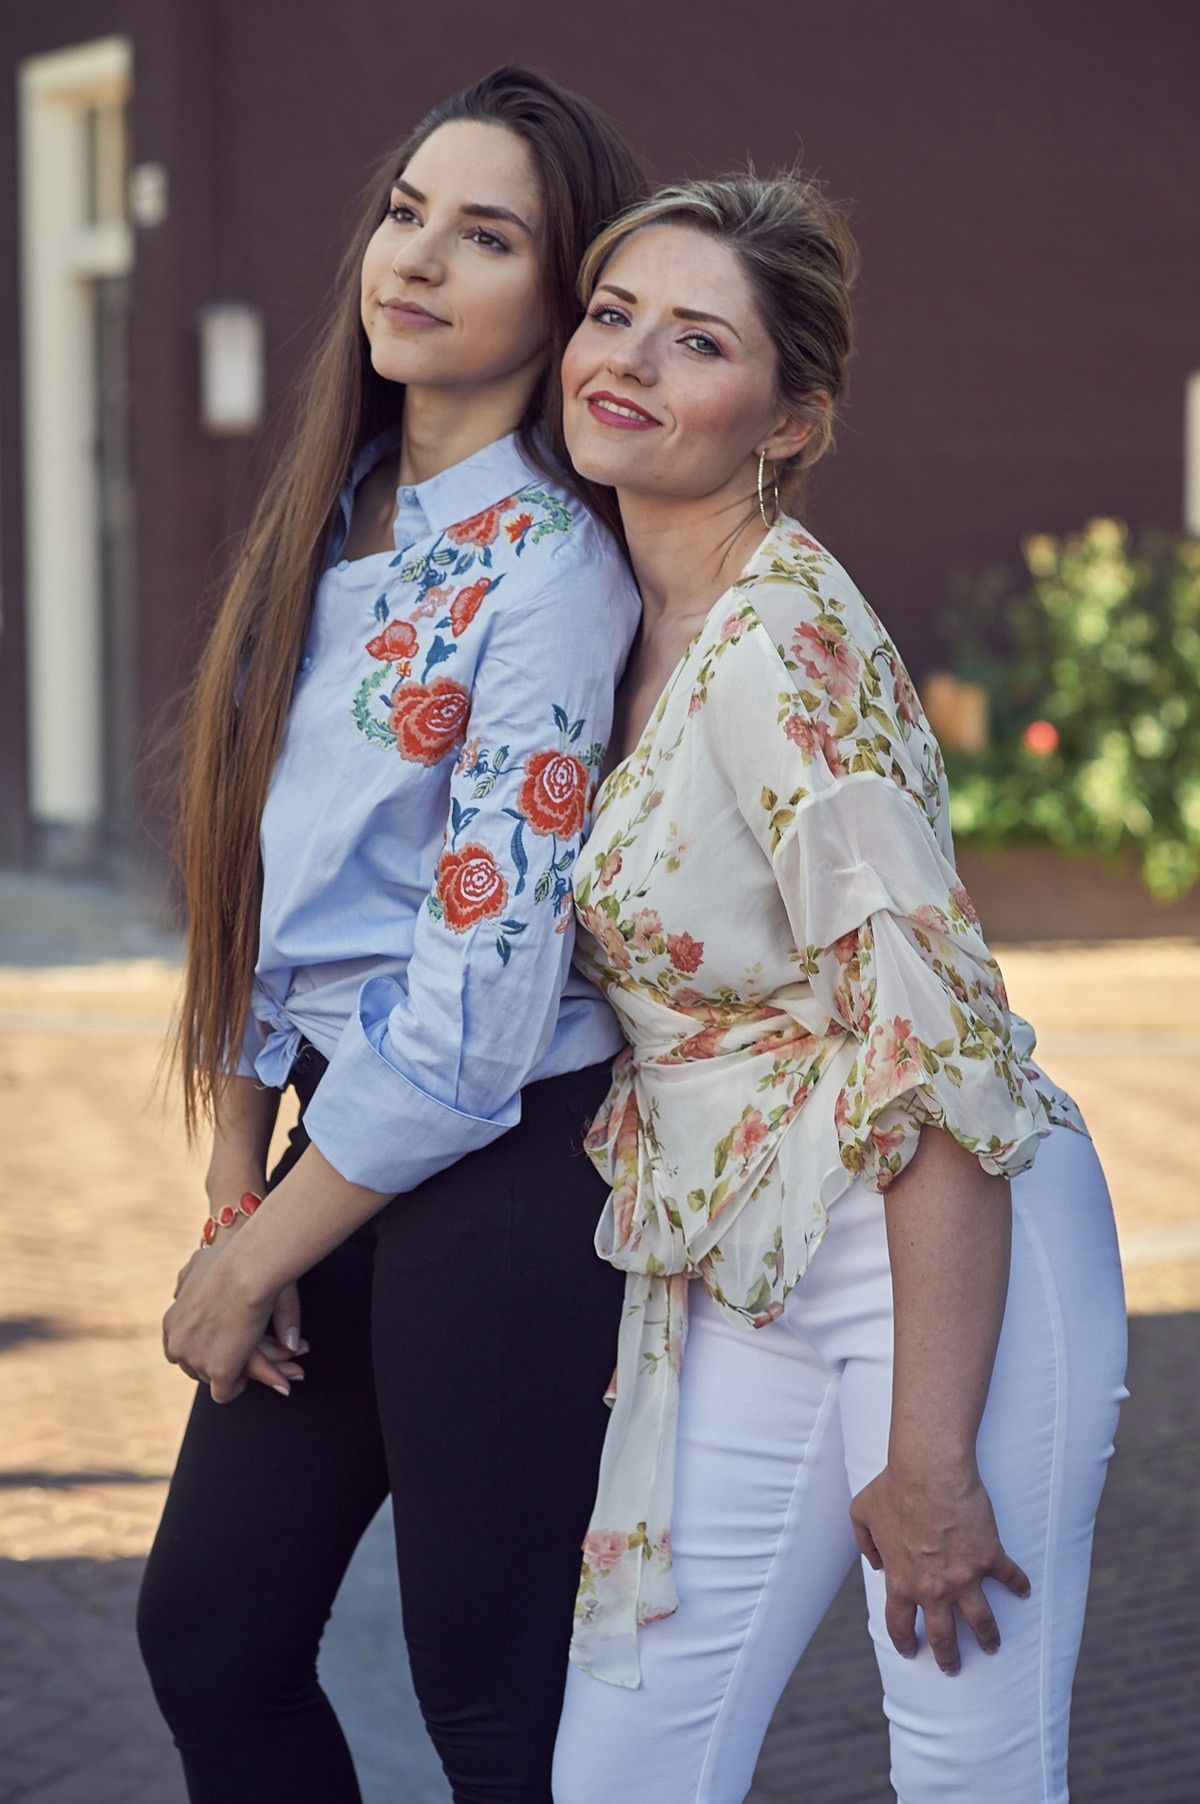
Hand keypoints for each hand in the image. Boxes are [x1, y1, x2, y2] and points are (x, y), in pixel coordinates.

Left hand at [165, 1226, 305, 1402]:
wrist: (248, 1271)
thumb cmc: (231, 1259)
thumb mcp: (197, 1262)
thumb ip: (185, 1279)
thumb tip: (176, 1292)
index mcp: (171, 1321)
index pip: (178, 1345)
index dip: (200, 1345)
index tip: (218, 1338)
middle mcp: (177, 1343)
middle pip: (192, 1365)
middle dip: (213, 1361)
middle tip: (236, 1353)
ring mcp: (196, 1360)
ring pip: (208, 1379)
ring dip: (227, 1372)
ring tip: (247, 1361)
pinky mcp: (218, 1372)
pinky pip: (223, 1393)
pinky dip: (235, 1387)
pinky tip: (248, 1375)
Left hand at [850, 1459, 1029, 1674]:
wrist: (928, 1470)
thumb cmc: (893, 1487)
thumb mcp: (862, 1513)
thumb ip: (864, 1543)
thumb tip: (876, 1563)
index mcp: (901, 1581)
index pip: (900, 1625)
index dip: (905, 1643)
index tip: (912, 1651)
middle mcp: (933, 1588)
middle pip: (943, 1637)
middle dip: (948, 1657)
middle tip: (953, 1667)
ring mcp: (964, 1576)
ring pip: (981, 1622)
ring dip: (988, 1637)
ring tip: (992, 1645)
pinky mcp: (989, 1557)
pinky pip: (1010, 1578)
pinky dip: (1019, 1586)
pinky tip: (1023, 1591)